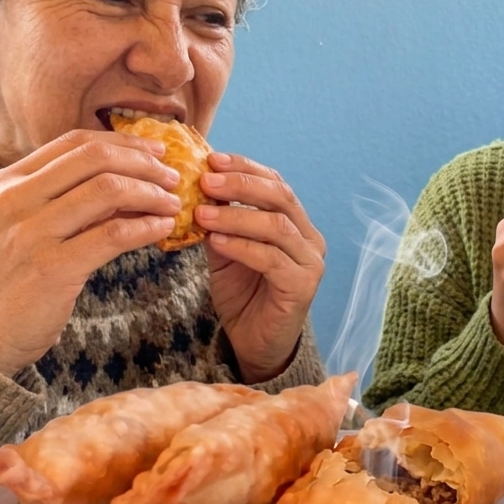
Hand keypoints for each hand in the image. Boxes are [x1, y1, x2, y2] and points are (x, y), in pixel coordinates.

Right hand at [0, 130, 181, 375]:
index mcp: (9, 181)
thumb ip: (64, 199)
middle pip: (94, 159)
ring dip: (151, 193)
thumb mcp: (24, 225)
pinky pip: (112, 235)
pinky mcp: (52, 268)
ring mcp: (32, 232)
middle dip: (144, 163)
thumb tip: (128, 180)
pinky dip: (145, 227)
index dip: (123, 142)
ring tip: (173, 204)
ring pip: (107, 190)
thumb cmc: (10, 278)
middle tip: (173, 178)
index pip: (75, 142)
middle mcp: (16, 198)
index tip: (155, 151)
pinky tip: (162, 228)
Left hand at [195, 152, 324, 382]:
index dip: (245, 168)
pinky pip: (271, 258)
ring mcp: (310, 262)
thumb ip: (218, 222)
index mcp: (295, 223)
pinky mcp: (303, 286)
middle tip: (205, 181)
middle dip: (240, 185)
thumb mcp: (225, 250)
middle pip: (279, 197)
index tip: (211, 160)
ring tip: (202, 213)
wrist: (256, 344)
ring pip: (275, 225)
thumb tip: (193, 188)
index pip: (275, 183)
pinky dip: (241, 246)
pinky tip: (215, 242)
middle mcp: (310, 238)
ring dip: (236, 217)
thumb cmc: (244, 295)